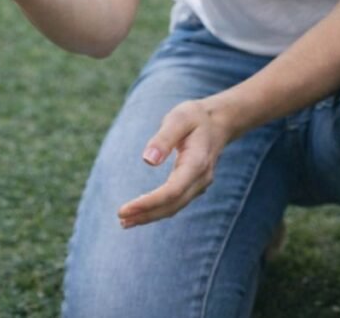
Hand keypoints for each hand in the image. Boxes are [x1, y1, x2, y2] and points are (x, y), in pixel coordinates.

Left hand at [118, 98, 236, 227]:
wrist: (218, 122)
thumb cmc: (194, 117)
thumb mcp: (178, 119)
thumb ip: (163, 138)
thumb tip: (148, 161)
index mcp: (197, 162)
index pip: (172, 191)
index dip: (148, 203)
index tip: (125, 209)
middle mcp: (201, 178)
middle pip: (173, 205)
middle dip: (146, 214)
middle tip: (121, 219)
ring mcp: (200, 184)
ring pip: (174, 207)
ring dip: (150, 216)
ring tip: (125, 221)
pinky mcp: (193, 186)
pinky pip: (176, 203)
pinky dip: (158, 210)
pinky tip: (141, 213)